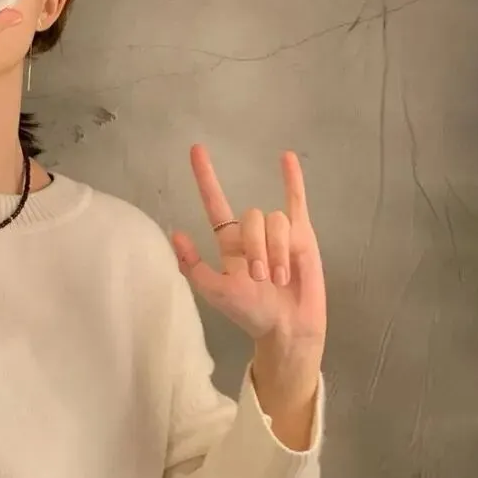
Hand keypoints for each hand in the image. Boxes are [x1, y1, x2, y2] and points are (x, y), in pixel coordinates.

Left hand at [171, 146, 325, 353]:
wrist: (286, 328)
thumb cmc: (250, 312)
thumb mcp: (215, 292)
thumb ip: (194, 266)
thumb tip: (175, 233)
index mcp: (229, 242)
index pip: (215, 203)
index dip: (206, 177)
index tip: (196, 149)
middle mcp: (253, 233)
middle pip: (251, 216)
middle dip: (257, 246)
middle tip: (262, 277)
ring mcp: (278, 232)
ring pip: (275, 219)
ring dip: (277, 249)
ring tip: (280, 277)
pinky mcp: (302, 235)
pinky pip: (297, 202)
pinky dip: (293, 180)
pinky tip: (287, 158)